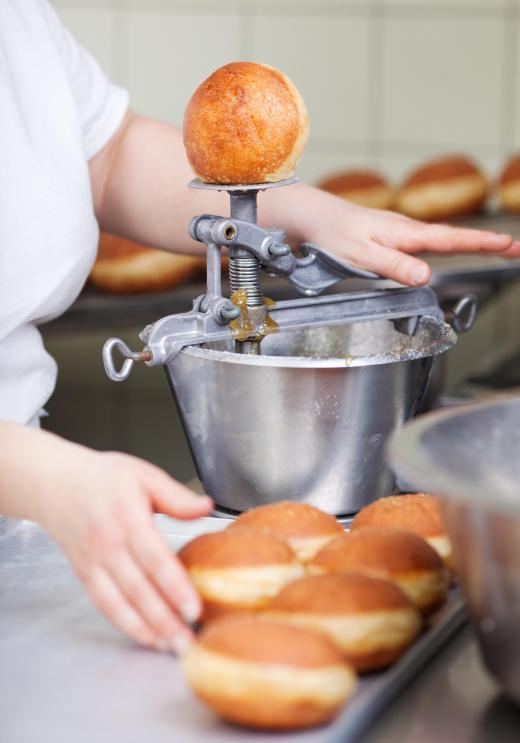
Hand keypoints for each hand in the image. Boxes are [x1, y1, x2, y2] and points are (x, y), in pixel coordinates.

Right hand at [39, 448, 211, 652]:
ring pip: (121, 602)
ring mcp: (93, 561)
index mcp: (127, 516)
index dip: (174, 586)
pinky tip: (146, 636)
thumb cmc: (104, 477)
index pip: (154, 558)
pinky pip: (104, 604)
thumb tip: (207, 507)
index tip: (195, 608)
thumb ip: (176, 496)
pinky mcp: (84, 573)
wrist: (56, 483)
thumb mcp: (144, 475)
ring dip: (147, 628)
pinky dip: (125, 624)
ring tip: (172, 646)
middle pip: (139, 588)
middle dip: (165, 618)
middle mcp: (108, 543)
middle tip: (189, 641)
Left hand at [265, 184, 519, 285]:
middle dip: (487, 243)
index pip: (452, 240)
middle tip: (516, 249)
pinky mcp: (389, 238)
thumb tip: (427, 276)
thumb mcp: (362, 255)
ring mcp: (398, 233)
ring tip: (497, 248)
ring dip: (470, 243)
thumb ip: (394, 266)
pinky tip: (448, 249)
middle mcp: (406, 231)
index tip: (510, 246)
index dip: (483, 244)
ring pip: (441, 239)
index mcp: (405, 234)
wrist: (310, 217)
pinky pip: (424, 243)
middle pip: (454, 238)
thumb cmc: (332, 235)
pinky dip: (446, 245)